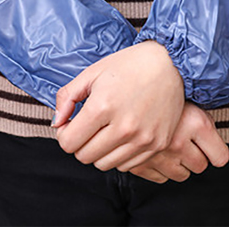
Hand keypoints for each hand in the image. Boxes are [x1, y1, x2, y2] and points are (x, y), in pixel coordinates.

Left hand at [52, 41, 185, 170]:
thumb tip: (56, 123)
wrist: (171, 62)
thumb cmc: (130, 64)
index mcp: (102, 107)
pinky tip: (123, 134)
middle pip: (84, 157)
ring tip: (106, 129)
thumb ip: (67, 97)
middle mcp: (123, 127)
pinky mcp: (157, 145)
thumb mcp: (92, 72)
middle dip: (80, 142)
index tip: (71, 122)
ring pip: (104, 164)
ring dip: (99, 150)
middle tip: (88, 125)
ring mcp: (143, 139)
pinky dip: (119, 154)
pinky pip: (127, 165)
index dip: (64, 133)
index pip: (68, 143)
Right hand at [124, 102, 228, 183]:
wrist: (129, 88)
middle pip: (200, 166)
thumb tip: (217, 153)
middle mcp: (178, 141)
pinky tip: (158, 151)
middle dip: (195, 156)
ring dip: (178, 164)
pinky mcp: (139, 164)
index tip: (209, 146)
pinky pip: (160, 178)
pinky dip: (160, 168)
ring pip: (181, 175)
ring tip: (171, 145)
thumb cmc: (163, 92)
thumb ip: (206, 126)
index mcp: (196, 123)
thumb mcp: (190, 101)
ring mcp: (158, 155)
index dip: (215, 151)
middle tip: (186, 140)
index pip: (220, 158)